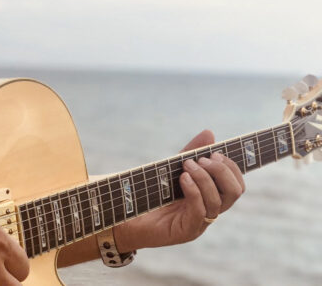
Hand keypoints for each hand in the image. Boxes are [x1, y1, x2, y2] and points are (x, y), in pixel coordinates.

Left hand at [115, 130, 244, 250]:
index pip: (236, 184)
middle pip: (234, 192)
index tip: (214, 153)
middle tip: (202, 159)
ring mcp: (200, 223)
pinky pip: (199, 211)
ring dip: (204, 178)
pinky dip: (194, 191)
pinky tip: (183, 178)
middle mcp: (209, 211)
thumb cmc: (152, 193)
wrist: (128, 216)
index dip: (231, 167)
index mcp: (211, 197)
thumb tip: (209, 133)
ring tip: (187, 165)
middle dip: (221, 171)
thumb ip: (191, 153)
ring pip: (217, 201)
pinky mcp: (186, 231)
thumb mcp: (172, 169)